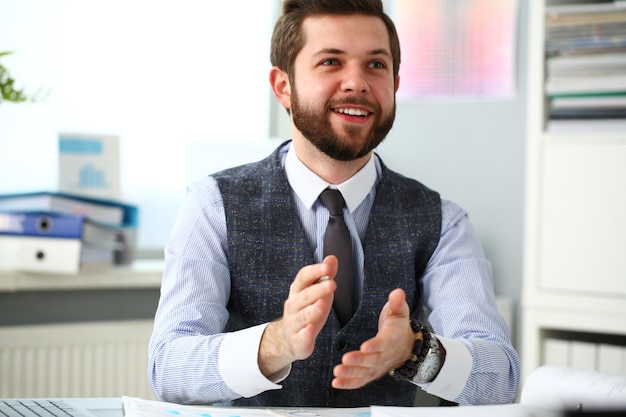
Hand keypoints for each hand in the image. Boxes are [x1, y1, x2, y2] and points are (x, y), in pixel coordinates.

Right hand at [258, 256, 337, 376]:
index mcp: (298, 290)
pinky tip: (310, 329)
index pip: (303, 277)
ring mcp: (294, 323)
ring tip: (322, 303)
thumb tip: (331, 258)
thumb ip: (325, 275)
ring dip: (312, 310)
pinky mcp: (297, 340)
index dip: (315, 271)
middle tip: (332, 284)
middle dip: (318, 289)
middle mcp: (293, 305)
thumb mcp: (316, 291)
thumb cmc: (306, 310)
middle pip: (305, 296)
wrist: (289, 338)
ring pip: (303, 316)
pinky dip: (305, 333)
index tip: (327, 267)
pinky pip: (301, 337)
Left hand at [332, 288, 413, 389]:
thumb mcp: (400, 312)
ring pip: (364, 373)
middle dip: (359, 361)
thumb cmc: (398, 327)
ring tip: (338, 372)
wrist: (405, 346)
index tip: (365, 346)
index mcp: (392, 339)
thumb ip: (397, 303)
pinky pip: (360, 381)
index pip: (383, 344)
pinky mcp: (370, 373)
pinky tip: (336, 383)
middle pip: (372, 360)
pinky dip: (348, 384)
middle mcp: (384, 356)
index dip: (375, 346)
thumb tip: (398, 292)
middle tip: (345, 360)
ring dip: (351, 374)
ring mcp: (377, 367)